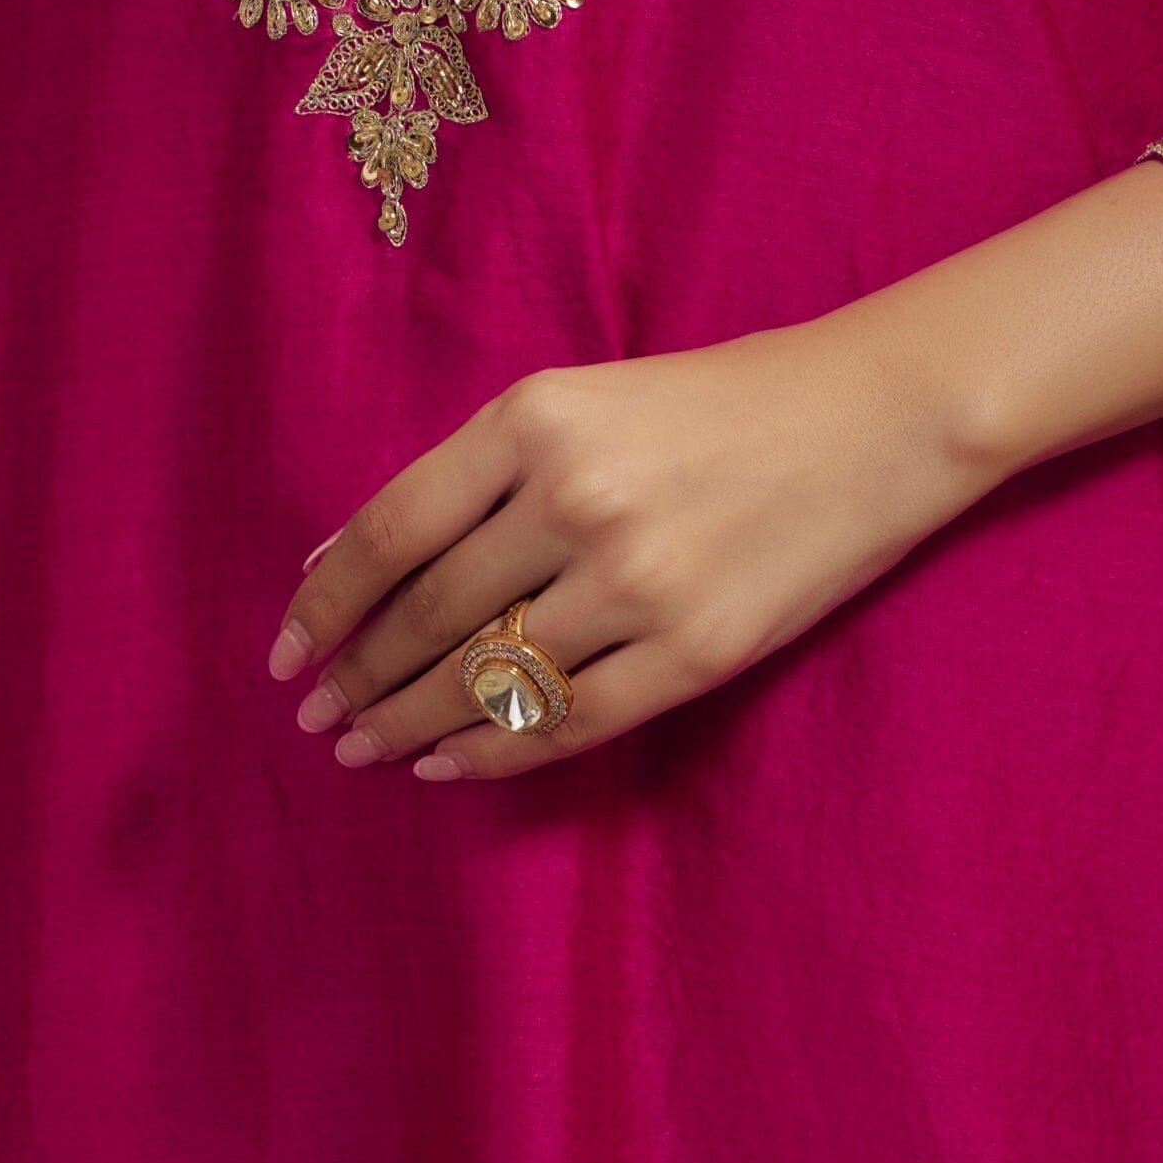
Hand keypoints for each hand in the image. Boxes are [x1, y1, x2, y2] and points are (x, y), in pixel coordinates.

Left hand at [268, 298, 986, 782]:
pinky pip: (568, 724)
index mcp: (535, 418)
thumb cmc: (718, 401)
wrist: (877, 417)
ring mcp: (639, 582)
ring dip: (411, 723)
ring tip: (368, 748)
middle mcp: (576, 498)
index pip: (392, 533)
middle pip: (429, 617)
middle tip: (317, 716)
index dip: (326, 606)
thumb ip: (473, 474)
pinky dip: (494, 752)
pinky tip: (450, 761)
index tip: (285, 653)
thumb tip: (348, 562)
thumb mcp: (582, 401)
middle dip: (359, 678)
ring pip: (488, 679)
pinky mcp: (697, 651)